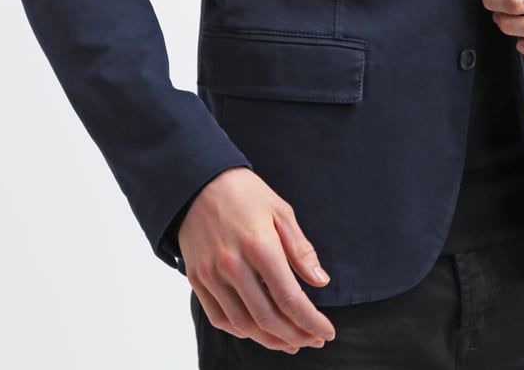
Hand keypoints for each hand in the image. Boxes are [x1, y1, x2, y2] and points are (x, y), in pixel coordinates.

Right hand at [178, 166, 335, 353]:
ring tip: (290, 342)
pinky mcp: (197, 279)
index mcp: (260, 247)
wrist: (198, 181)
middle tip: (313, 340)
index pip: (290, 299)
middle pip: (268, 318)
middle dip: (296, 336)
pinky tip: (258, 331)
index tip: (326, 332)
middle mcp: (233, 266)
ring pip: (244, 324)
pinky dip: (241, 330)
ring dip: (270, 340)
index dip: (311, 322)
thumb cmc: (244, 193)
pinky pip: (219, 318)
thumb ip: (300, 249)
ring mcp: (212, 275)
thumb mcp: (280, 211)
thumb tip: (320, 281)